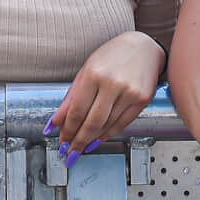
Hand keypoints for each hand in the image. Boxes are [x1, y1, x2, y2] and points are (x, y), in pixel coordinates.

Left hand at [45, 31, 163, 162]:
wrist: (143, 47)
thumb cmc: (112, 56)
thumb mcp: (86, 71)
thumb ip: (70, 98)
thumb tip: (55, 122)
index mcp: (94, 74)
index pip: (76, 111)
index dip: (67, 130)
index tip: (62, 140)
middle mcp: (113, 84)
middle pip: (91, 122)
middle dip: (78, 141)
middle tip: (70, 152)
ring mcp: (129, 93)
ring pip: (106, 125)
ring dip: (92, 140)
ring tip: (82, 146)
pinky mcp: (142, 100)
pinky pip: (122, 123)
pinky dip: (108, 133)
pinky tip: (99, 138)